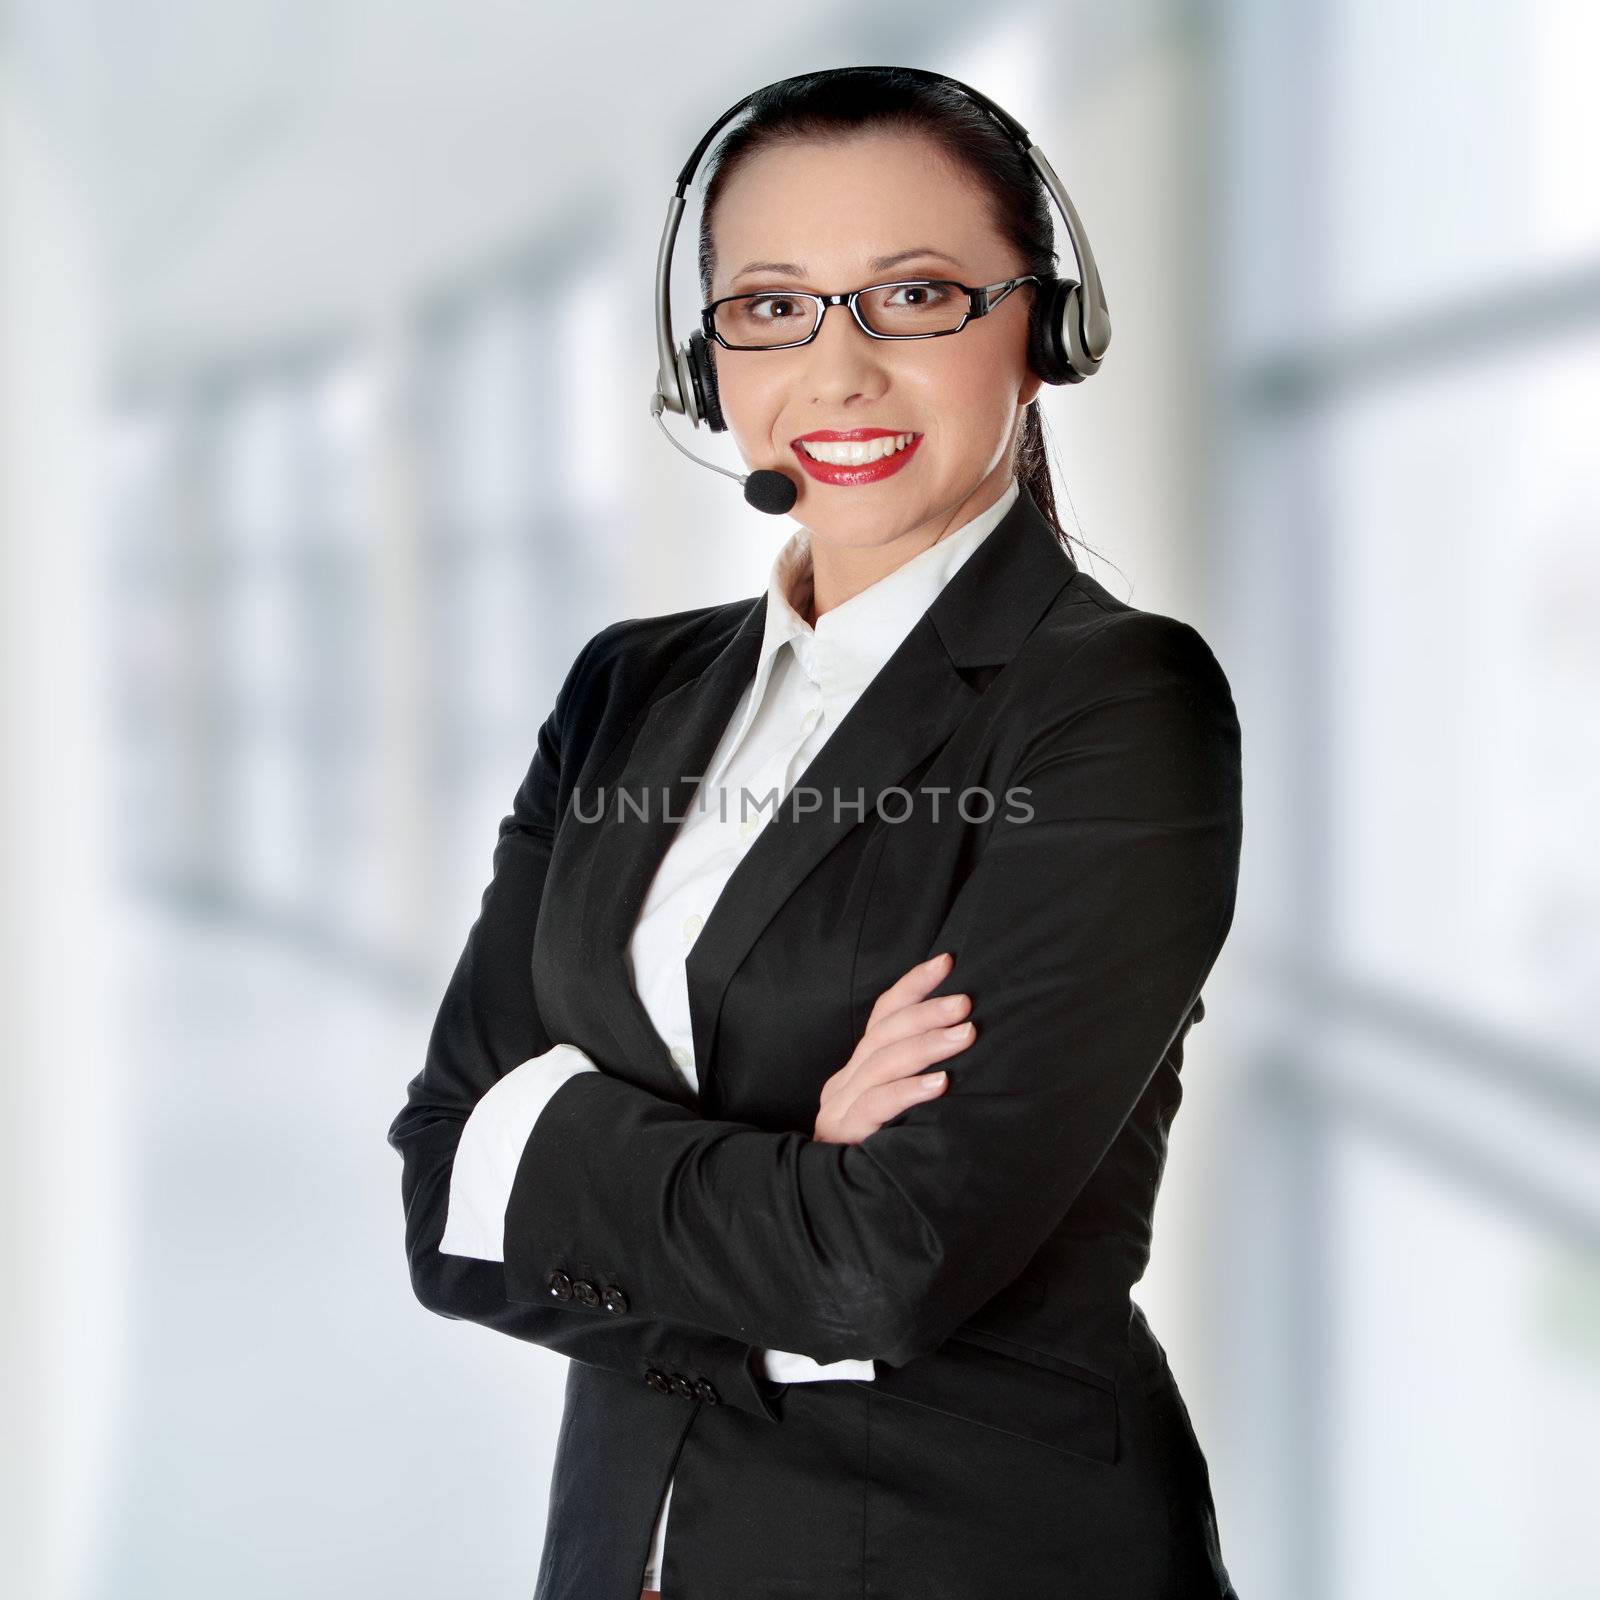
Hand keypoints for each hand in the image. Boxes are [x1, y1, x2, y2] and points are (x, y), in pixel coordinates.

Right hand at [812, 952, 973, 1144]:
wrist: (846, 1215)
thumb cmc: (890, 1156)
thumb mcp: (906, 1109)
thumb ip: (921, 1076)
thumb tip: (970, 1038)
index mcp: (858, 1070)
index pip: (883, 1016)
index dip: (913, 986)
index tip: (948, 962)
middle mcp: (844, 1083)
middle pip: (884, 1034)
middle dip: (927, 1013)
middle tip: (966, 1003)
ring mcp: (840, 1109)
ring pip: (881, 1064)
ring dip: (926, 1046)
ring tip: (964, 1035)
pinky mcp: (843, 1137)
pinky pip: (876, 1106)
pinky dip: (908, 1091)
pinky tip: (939, 1084)